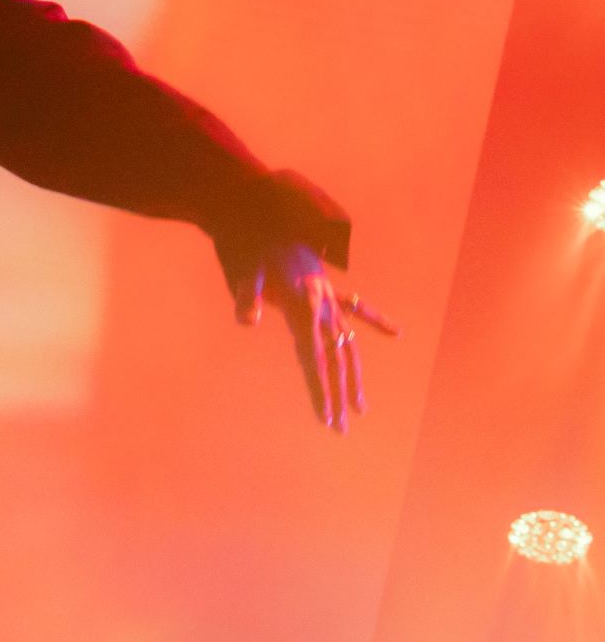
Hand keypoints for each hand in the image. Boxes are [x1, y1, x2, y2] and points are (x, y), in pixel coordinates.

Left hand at [234, 243, 399, 432]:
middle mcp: (323, 307)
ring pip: (348, 343)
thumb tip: (246, 321)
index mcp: (304, 307)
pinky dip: (374, 319)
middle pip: (334, 359)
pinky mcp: (329, 288)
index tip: (326, 418)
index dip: (319, 389)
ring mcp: (330, 298)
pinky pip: (357, 307)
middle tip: (340, 429)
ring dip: (353, 375)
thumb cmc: (254, 244)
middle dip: (337, 395)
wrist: (268, 213)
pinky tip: (396, 333)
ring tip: (361, 407)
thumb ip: (248, 296)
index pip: (313, 358)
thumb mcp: (246, 270)